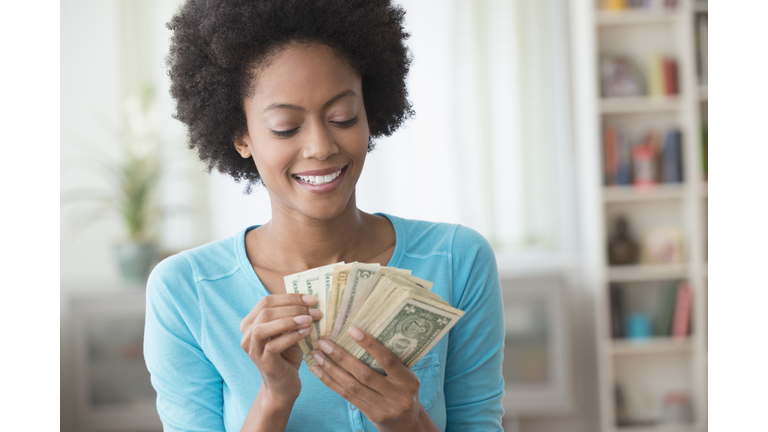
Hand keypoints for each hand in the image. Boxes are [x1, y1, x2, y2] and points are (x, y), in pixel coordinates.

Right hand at [240, 294, 320, 403]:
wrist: (284, 383)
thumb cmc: (288, 353)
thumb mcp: (289, 330)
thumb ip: (293, 314)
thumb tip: (310, 298)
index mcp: (251, 322)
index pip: (266, 301)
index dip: (289, 297)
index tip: (312, 299)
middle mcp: (247, 335)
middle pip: (265, 312)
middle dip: (292, 308)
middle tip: (314, 310)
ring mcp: (252, 349)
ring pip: (263, 327)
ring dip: (288, 321)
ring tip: (309, 320)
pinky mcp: (262, 362)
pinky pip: (273, 346)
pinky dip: (291, 336)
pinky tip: (306, 332)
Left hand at [308, 328, 438, 431]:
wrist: (407, 421)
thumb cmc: (403, 388)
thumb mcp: (405, 374)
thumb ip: (390, 361)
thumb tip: (362, 335)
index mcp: (408, 380)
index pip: (388, 360)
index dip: (370, 345)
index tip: (352, 330)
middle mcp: (398, 395)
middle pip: (365, 374)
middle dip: (342, 357)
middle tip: (324, 343)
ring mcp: (384, 408)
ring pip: (352, 387)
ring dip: (331, 370)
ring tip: (317, 356)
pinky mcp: (372, 415)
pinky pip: (348, 397)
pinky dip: (331, 383)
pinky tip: (319, 372)